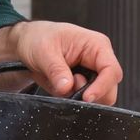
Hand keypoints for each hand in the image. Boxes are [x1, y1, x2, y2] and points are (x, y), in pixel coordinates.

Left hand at [0, 21, 123, 104]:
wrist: (27, 43)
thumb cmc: (38, 38)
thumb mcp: (44, 51)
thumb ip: (56, 70)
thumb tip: (67, 88)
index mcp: (96, 45)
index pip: (112, 71)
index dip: (102, 87)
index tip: (86, 97)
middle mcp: (98, 60)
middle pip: (109, 89)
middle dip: (88, 94)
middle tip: (66, 87)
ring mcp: (92, 74)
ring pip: (97, 98)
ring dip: (77, 97)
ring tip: (59, 82)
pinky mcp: (83, 85)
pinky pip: (83, 101)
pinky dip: (71, 99)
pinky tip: (59, 86)